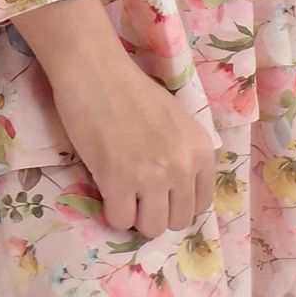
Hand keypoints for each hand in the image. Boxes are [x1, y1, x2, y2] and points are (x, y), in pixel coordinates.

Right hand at [14, 0, 215, 237]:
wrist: (95, 69)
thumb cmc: (131, 89)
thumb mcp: (177, 120)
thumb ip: (184, 153)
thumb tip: (179, 192)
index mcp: (200, 150)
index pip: (200, 205)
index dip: (176, 201)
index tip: (159, 191)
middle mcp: (182, 166)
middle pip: (177, 221)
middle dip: (156, 211)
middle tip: (136, 192)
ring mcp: (151, 176)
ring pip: (152, 227)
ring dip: (135, 215)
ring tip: (122, 192)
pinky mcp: (118, 180)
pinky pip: (120, 220)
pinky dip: (111, 211)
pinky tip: (106, 188)